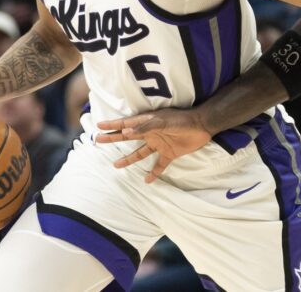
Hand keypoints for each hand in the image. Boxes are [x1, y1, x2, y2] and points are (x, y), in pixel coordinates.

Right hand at [96, 108, 212, 182]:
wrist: (202, 126)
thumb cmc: (182, 120)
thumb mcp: (163, 121)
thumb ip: (145, 126)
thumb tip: (126, 132)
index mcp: (147, 123)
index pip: (126, 124)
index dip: (112, 125)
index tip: (98, 127)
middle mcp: (150, 133)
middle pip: (128, 138)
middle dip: (113, 139)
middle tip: (98, 141)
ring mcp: (159, 144)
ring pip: (140, 153)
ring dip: (128, 159)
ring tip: (115, 165)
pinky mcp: (169, 153)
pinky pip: (159, 165)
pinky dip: (153, 173)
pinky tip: (147, 180)